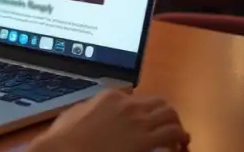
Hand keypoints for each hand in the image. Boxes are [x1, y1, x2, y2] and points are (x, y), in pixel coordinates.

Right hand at [28, 90, 188, 151]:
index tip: (144, 122)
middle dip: (166, 115)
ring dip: (176, 126)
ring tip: (177, 138)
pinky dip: (178, 140)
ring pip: (171, 116)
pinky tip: (177, 147)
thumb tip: (97, 111)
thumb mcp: (76, 113)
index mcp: (111, 97)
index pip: (138, 98)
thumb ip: (92, 108)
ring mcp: (139, 122)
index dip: (144, 111)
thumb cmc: (65, 136)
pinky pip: (173, 135)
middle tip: (167, 128)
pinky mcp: (145, 141)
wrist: (67, 149)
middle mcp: (129, 105)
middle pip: (160, 103)